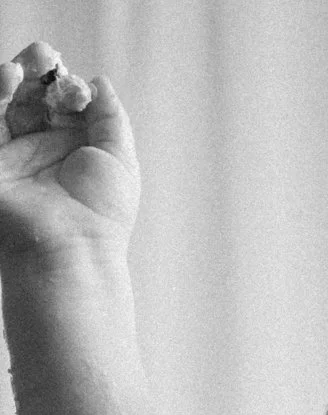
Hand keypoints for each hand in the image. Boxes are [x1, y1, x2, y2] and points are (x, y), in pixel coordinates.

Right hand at [0, 42, 138, 258]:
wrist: (74, 250)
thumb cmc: (102, 216)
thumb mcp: (119, 159)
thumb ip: (111, 118)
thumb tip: (98, 82)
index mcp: (71, 147)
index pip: (59, 99)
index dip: (63, 81)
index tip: (70, 76)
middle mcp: (40, 148)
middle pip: (29, 93)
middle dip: (35, 69)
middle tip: (44, 55)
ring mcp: (13, 154)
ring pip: (4, 101)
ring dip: (13, 75)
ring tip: (27, 64)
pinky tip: (9, 78)